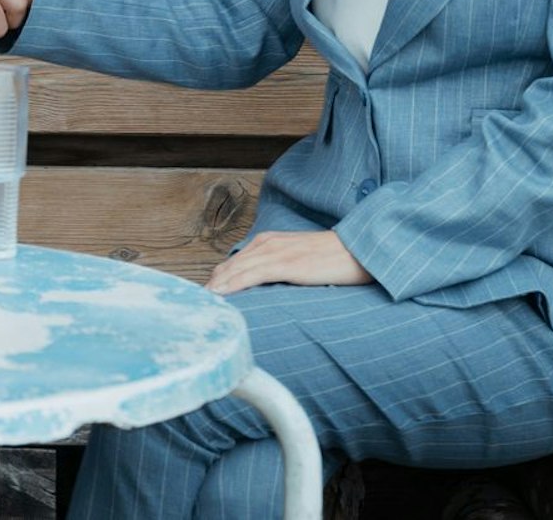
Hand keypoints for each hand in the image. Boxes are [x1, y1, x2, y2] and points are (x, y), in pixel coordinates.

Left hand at [205, 229, 370, 293]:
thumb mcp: (299, 260)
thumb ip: (279, 270)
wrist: (359, 249)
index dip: (215, 284)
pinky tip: (221, 298)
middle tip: (193, 310)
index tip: (203, 303)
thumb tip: (266, 292)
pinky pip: (251, 276)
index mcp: (267, 242)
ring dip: (215, 290)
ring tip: (199, 308)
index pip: (231, 264)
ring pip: (233, 271)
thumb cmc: (332, 258)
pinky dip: (232, 287)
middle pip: (226, 268)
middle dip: (209, 289)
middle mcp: (266, 244)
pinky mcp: (286, 264)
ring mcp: (275, 252)